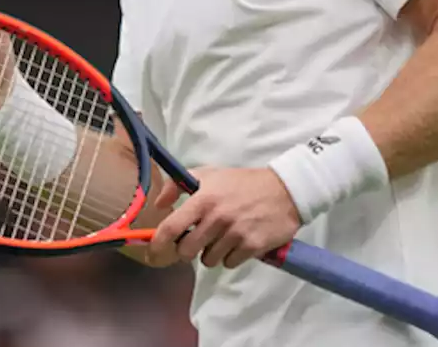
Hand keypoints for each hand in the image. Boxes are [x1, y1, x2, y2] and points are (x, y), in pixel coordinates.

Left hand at [147, 167, 301, 268]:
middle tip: (197, 241)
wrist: (284, 190)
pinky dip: (231, 256)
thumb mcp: (210, 174)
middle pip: (186, 251)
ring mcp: (235, 234)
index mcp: (204, 199)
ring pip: (208, 260)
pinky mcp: (252, 246)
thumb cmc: (242, 182)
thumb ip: (179, 184)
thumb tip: (159, 204)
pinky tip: (238, 242)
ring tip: (223, 238)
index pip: (172, 227)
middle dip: (187, 250)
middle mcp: (217, 218)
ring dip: (212, 253)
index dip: (157, 243)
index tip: (153, 253)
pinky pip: (229, 263)